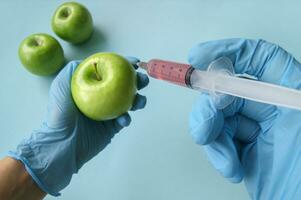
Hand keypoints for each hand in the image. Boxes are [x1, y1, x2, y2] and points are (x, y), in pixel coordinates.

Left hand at [8, 58, 148, 195]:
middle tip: (143, 80)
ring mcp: (109, 112)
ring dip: (138, 100)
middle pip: (125, 85)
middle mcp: (102, 97)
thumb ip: (73, 69)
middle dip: (138, 81)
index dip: (125, 66)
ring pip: (129, 102)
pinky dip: (127, 118)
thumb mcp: (61, 85)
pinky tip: (123, 119)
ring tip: (139, 101)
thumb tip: (92, 60)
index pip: (111, 72)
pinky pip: (124, 120)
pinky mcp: (112, 127)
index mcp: (93, 86)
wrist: (61, 142)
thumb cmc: (59, 113)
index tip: (135, 63)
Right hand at [188, 39, 300, 198]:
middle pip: (229, 89)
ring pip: (217, 115)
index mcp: (291, 92)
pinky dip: (218, 153)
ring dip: (212, 135)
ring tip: (225, 158)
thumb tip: (219, 93)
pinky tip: (231, 167)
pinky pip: (218, 139)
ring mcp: (256, 127)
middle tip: (205, 126)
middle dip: (210, 107)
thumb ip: (261, 103)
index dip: (229, 51)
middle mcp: (273, 106)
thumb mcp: (295, 126)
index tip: (199, 57)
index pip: (260, 57)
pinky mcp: (242, 147)